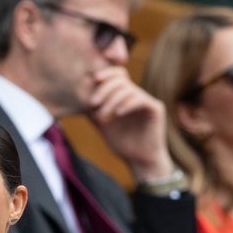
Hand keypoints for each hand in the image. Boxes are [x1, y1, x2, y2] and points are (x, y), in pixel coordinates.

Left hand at [88, 66, 174, 180]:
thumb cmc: (121, 141)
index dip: (106, 73)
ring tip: (103, 116)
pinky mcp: (156, 109)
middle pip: (121, 78)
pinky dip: (127, 104)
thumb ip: (92, 109)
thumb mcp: (101, 123)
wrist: (138, 159)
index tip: (92, 79)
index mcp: (124, 95)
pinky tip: (118, 113)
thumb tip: (76, 98)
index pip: (117, 74)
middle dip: (104, 88)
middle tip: (93, 103)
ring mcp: (147, 100)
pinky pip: (141, 99)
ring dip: (111, 100)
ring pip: (128, 89)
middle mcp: (137, 94)